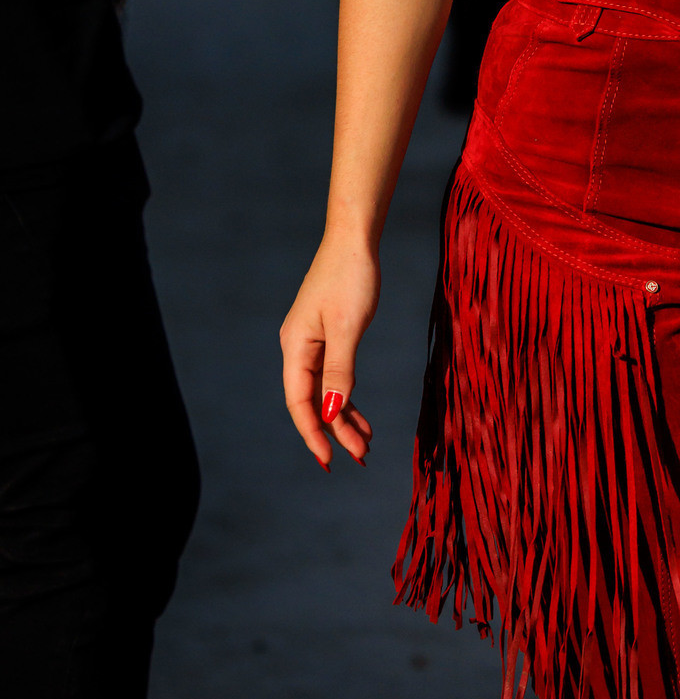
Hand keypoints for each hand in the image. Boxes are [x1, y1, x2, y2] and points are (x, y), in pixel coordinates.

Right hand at [280, 235, 379, 468]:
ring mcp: (312, 342)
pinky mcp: (328, 335)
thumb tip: (331, 411)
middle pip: (313, 400)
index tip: (329, 459)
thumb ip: (339, 370)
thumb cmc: (351, 277)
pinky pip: (334, 375)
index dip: (313, 433)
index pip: (300, 402)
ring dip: (343, 416)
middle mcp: (299, 348)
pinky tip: (358, 412)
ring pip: (325, 390)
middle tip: (360, 456)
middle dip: (334, 430)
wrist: (355, 238)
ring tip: (364, 442)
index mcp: (296, 347)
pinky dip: (347, 395)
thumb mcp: (347, 327)